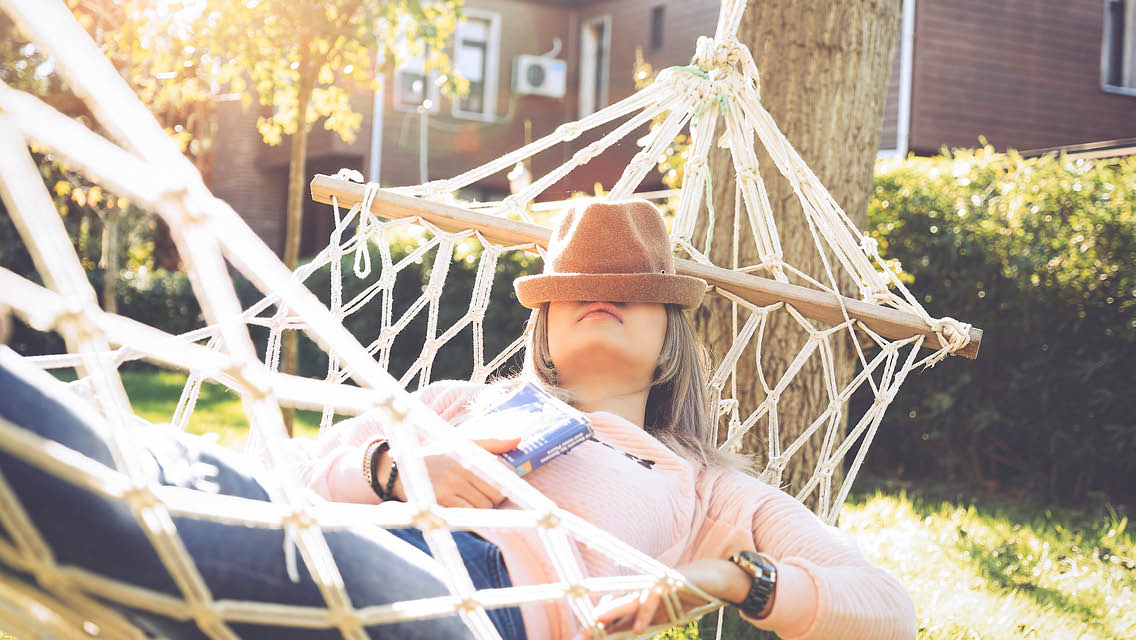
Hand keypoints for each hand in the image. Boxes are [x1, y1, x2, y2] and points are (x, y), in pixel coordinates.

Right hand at [384, 434, 520, 507]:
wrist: (398, 468)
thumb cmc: (435, 456)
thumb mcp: (460, 444)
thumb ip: (490, 443)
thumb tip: (519, 438)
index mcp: (467, 452)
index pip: (502, 470)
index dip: (507, 481)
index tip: (502, 485)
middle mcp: (460, 467)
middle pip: (496, 491)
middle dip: (495, 497)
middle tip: (485, 496)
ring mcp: (450, 485)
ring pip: (483, 505)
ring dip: (482, 508)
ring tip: (472, 502)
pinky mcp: (440, 500)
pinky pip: (467, 514)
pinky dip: (470, 516)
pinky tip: (463, 510)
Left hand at [572, 559, 752, 638]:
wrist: (712, 580)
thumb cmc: (686, 598)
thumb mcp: (663, 617)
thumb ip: (644, 624)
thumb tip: (626, 633)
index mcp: (640, 602)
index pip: (615, 613)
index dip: (600, 625)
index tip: (583, 636)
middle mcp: (644, 592)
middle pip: (617, 604)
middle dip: (599, 618)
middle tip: (582, 631)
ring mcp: (656, 585)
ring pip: (631, 599)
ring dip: (614, 612)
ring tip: (598, 622)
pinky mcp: (670, 582)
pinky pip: (654, 597)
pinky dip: (645, 612)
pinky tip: (639, 628)